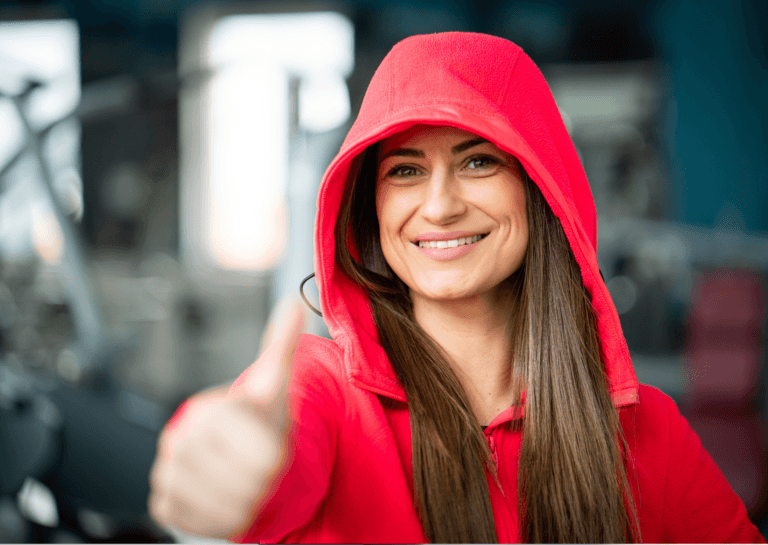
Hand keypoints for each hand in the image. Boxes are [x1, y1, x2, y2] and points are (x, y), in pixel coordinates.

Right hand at [148, 300, 305, 538]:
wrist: (230, 453)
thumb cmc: (258, 420)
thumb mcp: (274, 385)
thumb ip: (282, 346)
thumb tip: (294, 304)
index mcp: (209, 411)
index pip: (263, 453)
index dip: (276, 456)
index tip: (272, 447)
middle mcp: (180, 440)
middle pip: (247, 482)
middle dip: (264, 480)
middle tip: (260, 470)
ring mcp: (167, 473)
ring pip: (228, 508)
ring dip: (248, 502)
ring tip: (247, 485)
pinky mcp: (163, 503)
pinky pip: (204, 525)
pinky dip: (224, 520)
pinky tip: (226, 500)